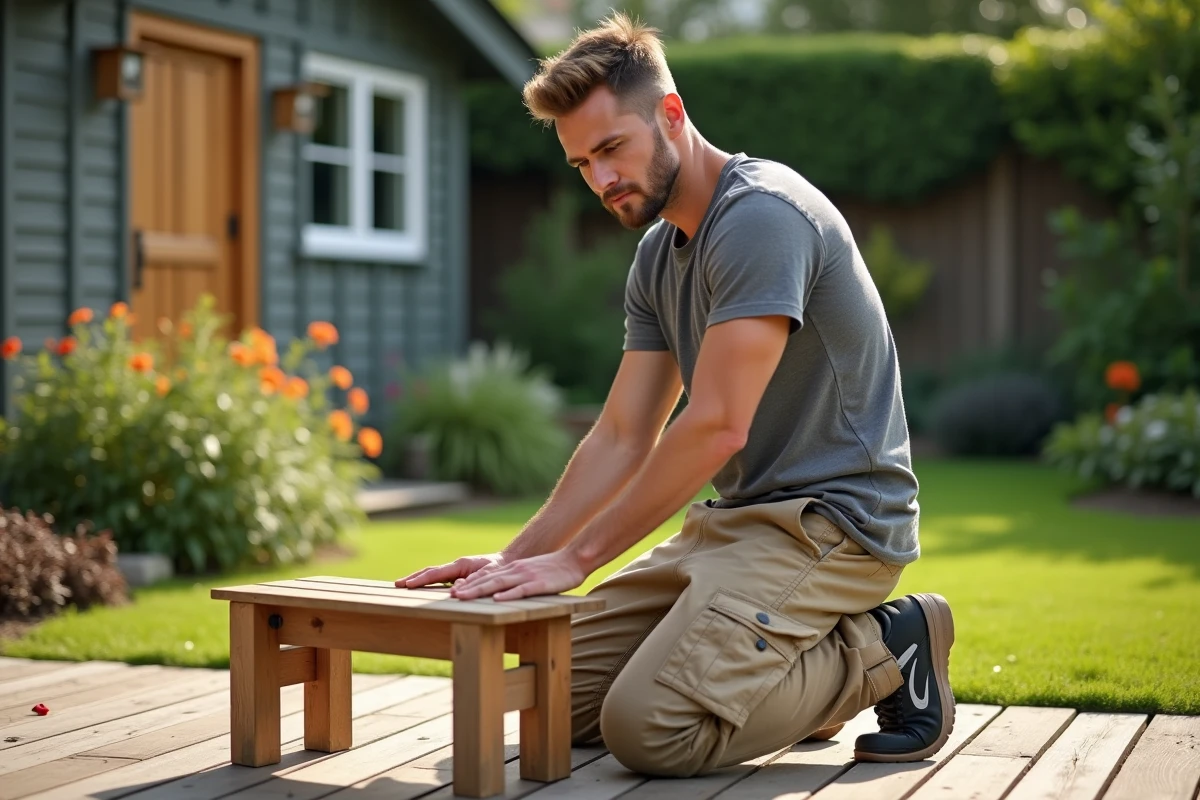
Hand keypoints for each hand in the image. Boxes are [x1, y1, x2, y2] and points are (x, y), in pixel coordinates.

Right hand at [396, 553, 506, 588]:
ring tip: (403, 586)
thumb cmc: (498, 569)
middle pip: (430, 572)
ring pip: (433, 574)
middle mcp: (455, 567)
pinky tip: (420, 589)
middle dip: (413, 578)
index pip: (435, 573)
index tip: (406, 584)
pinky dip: (428, 582)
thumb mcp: (488, 576)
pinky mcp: (458, 575)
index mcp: (460, 565)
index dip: (420, 579)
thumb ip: (473, 581)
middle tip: (397, 585)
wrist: (507, 562)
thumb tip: (455, 588)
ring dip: (418, 579)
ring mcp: (456, 571)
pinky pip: (440, 579)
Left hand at [451, 550, 586, 600]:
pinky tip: (497, 600)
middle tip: (451, 596)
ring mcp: (527, 576)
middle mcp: (516, 570)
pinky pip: (522, 590)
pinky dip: (508, 595)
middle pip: (487, 580)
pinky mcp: (540, 584)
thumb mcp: (529, 572)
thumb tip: (499, 591)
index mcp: (513, 568)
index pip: (486, 576)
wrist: (574, 559)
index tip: (453, 591)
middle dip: (468, 589)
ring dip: (479, 591)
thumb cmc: (553, 569)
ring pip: (499, 584)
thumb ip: (515, 579)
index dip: (469, 583)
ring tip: (464, 597)